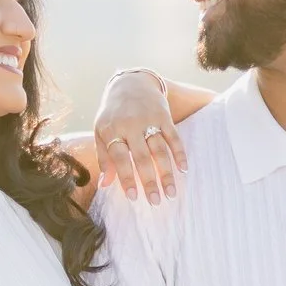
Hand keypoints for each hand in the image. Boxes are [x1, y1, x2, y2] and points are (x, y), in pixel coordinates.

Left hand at [92, 69, 186, 200]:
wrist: (131, 83)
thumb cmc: (113, 114)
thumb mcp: (101, 131)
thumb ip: (104, 158)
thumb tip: (105, 185)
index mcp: (111, 130)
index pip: (119, 158)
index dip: (126, 178)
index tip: (134, 198)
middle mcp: (130, 125)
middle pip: (142, 158)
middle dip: (150, 182)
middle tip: (156, 202)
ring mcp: (149, 120)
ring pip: (160, 150)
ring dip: (167, 173)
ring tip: (171, 193)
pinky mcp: (164, 116)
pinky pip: (174, 137)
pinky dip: (180, 153)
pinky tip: (184, 170)